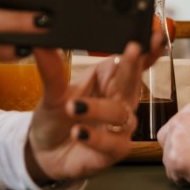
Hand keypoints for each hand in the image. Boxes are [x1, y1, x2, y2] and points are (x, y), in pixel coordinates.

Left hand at [25, 32, 162, 183]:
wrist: (44, 153)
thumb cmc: (55, 118)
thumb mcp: (51, 93)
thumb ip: (52, 70)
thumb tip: (41, 44)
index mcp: (108, 79)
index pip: (129, 60)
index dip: (144, 48)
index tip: (149, 36)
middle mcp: (119, 100)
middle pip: (132, 81)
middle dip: (133, 65)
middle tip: (132, 49)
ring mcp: (119, 126)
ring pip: (120, 113)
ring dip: (98, 108)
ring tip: (72, 107)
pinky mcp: (115, 150)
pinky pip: (113, 143)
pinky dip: (96, 137)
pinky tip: (78, 132)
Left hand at [158, 102, 189, 189]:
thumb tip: (188, 143)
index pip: (173, 128)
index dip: (184, 144)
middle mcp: (180, 119)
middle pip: (165, 143)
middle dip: (178, 154)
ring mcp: (176, 139)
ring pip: (168, 161)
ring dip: (184, 169)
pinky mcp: (176, 159)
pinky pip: (173, 177)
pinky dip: (187, 181)